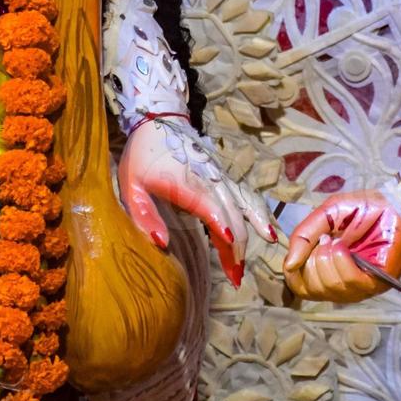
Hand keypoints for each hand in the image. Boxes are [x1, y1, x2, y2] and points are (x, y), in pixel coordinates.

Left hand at [118, 116, 277, 286]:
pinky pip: (247, 198)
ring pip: (243, 208)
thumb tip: (162, 243)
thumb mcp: (131, 186)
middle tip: (234, 278)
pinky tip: (269, 233)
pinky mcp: (224, 178)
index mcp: (186, 183)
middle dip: (235, 247)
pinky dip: (258, 215)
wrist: (158, 122)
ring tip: (244, 265)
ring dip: (248, 236)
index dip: (220, 224)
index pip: (209, 205)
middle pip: (231, 215)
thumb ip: (145, 216)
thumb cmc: (141, 157)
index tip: (228, 245)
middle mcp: (209, 180)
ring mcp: (220, 178)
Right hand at [283, 190, 400, 302]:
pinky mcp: (377, 283)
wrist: (394, 204)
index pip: (300, 287)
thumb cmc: (362, 209)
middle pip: (312, 290)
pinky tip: (344, 248)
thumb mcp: (325, 216)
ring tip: (337, 241)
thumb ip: (303, 237)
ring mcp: (359, 287)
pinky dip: (342, 263)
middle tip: (325, 240)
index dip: (294, 272)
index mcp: (326, 270)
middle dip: (312, 262)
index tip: (303, 249)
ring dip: (328, 260)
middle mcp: (341, 283)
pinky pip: (351, 283)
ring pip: (330, 288)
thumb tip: (287, 265)